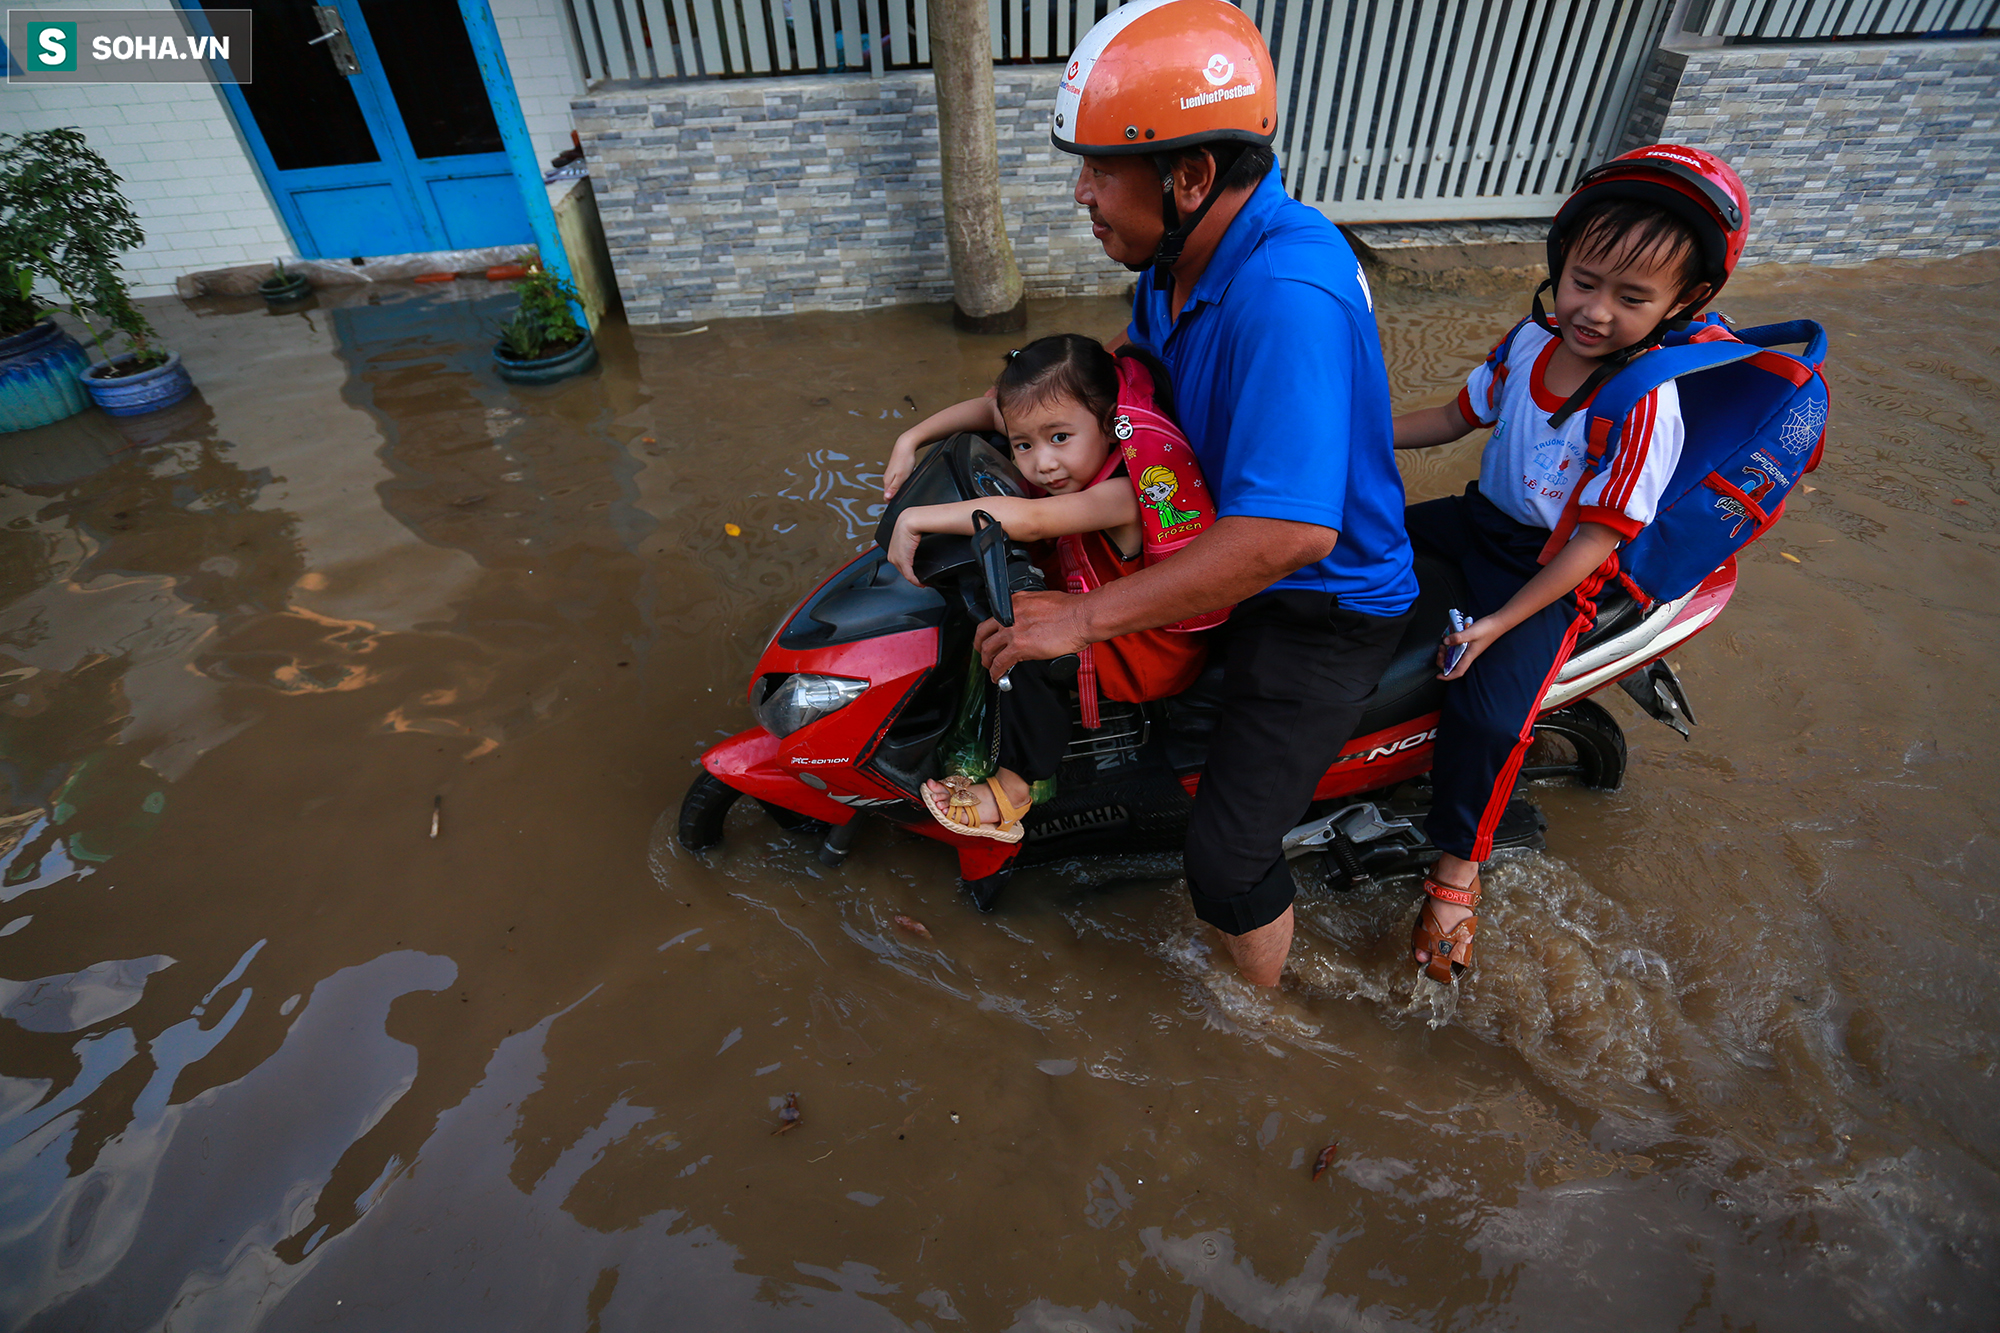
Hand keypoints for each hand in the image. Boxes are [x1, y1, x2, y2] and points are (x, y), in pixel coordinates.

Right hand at [883, 433, 922, 498]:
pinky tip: (905, 484)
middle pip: (889, 492)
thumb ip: (894, 488)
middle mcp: (887, 478)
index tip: (899, 507)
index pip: (886, 497)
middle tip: (903, 503)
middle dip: (894, 498)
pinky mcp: (894, 470)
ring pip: (892, 486)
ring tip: (904, 494)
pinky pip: (896, 481)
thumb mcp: (901, 477)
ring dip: (897, 491)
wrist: (905, 445)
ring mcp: (890, 473)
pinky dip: (900, 484)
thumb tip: (886, 497)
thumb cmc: (905, 460)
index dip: (892, 503)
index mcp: (887, 481)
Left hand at [886, 515, 923, 585]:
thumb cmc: (910, 524)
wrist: (910, 521)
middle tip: (920, 580)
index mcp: (892, 548)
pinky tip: (921, 583)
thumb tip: (915, 543)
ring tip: (921, 582)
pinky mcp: (903, 562)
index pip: (899, 562)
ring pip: (905, 574)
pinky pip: (909, 576)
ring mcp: (897, 559)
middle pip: (902, 570)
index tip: (915, 573)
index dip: (907, 569)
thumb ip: (910, 542)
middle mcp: (892, 555)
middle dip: (911, 576)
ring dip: (914, 579)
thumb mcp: (908, 535)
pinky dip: (915, 581)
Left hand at [976, 591, 1091, 680]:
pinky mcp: (1020, 647)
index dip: (990, 631)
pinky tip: (997, 677)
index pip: (993, 617)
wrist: (1081, 617)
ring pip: (988, 649)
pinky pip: (1000, 663)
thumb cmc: (1072, 609)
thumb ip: (1029, 610)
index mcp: (1015, 601)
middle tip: (984, 654)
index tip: (992, 638)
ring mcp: (1013, 630)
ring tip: (991, 669)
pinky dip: (995, 672)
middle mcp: (1010, 614)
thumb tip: (1028, 622)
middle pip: (983, 632)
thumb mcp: (1043, 600)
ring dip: (987, 662)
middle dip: (981, 646)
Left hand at [1438, 614, 1504, 680]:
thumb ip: (1458, 638)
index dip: (1448, 676)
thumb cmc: (1487, 629)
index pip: (1458, 671)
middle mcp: (1468, 654)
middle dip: (1443, 661)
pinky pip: (1457, 649)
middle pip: (1453, 665)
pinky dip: (1451, 646)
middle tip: (1440, 651)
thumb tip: (1446, 642)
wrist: (1498, 623)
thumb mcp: (1471, 633)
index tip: (1439, 676)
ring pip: (1454, 657)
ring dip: (1446, 653)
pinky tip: (1449, 639)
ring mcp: (1469, 649)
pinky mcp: (1469, 644)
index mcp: (1469, 656)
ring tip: (1443, 644)